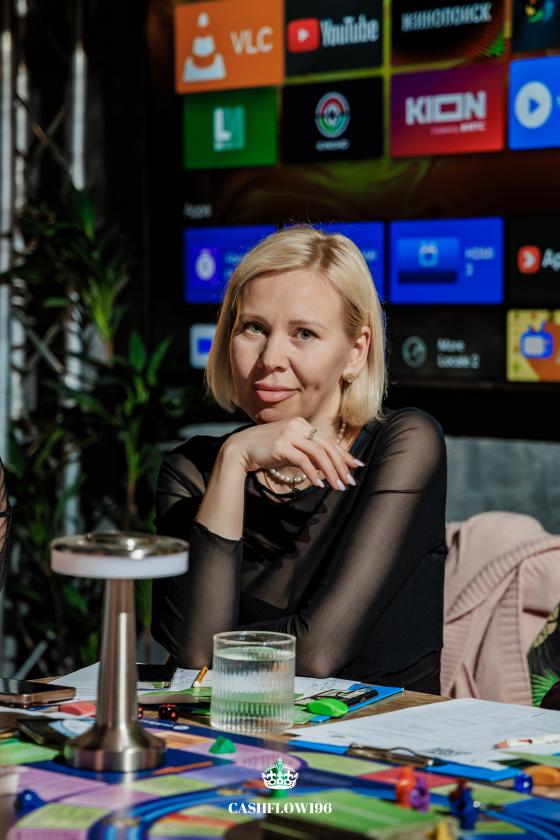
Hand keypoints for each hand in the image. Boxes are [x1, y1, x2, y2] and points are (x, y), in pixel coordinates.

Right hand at [223, 418, 362, 490]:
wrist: (240, 448)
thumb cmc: (266, 450)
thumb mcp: (290, 448)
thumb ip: (307, 453)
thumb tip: (327, 467)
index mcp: (302, 424)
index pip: (328, 441)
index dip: (344, 454)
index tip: (356, 466)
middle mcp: (298, 426)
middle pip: (327, 447)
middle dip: (341, 466)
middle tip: (350, 482)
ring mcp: (290, 434)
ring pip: (318, 454)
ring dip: (331, 472)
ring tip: (338, 486)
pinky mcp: (281, 445)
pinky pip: (303, 461)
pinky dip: (313, 474)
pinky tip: (318, 484)